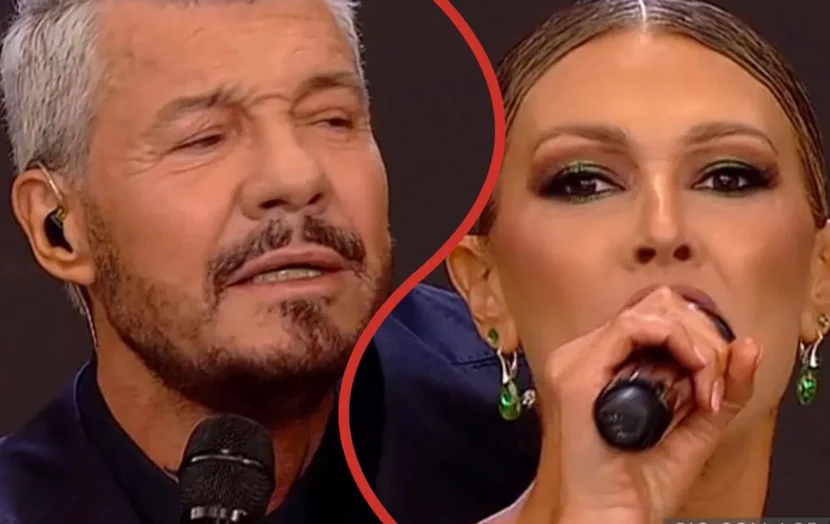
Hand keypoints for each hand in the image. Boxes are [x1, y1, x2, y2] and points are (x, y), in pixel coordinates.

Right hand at [520, 286, 760, 523]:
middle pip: (656, 307)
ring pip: (648, 311)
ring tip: (705, 384)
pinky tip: (694, 370)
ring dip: (693, 342)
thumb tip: (748, 347)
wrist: (610, 519)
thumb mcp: (696, 428)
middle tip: (714, 385)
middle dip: (702, 338)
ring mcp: (575, 362)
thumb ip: (722, 388)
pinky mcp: (577, 375)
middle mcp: (584, 357)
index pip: (657, 319)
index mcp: (603, 366)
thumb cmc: (639, 487)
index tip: (717, 383)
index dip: (699, 339)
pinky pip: (632, 327)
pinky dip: (676, 341)